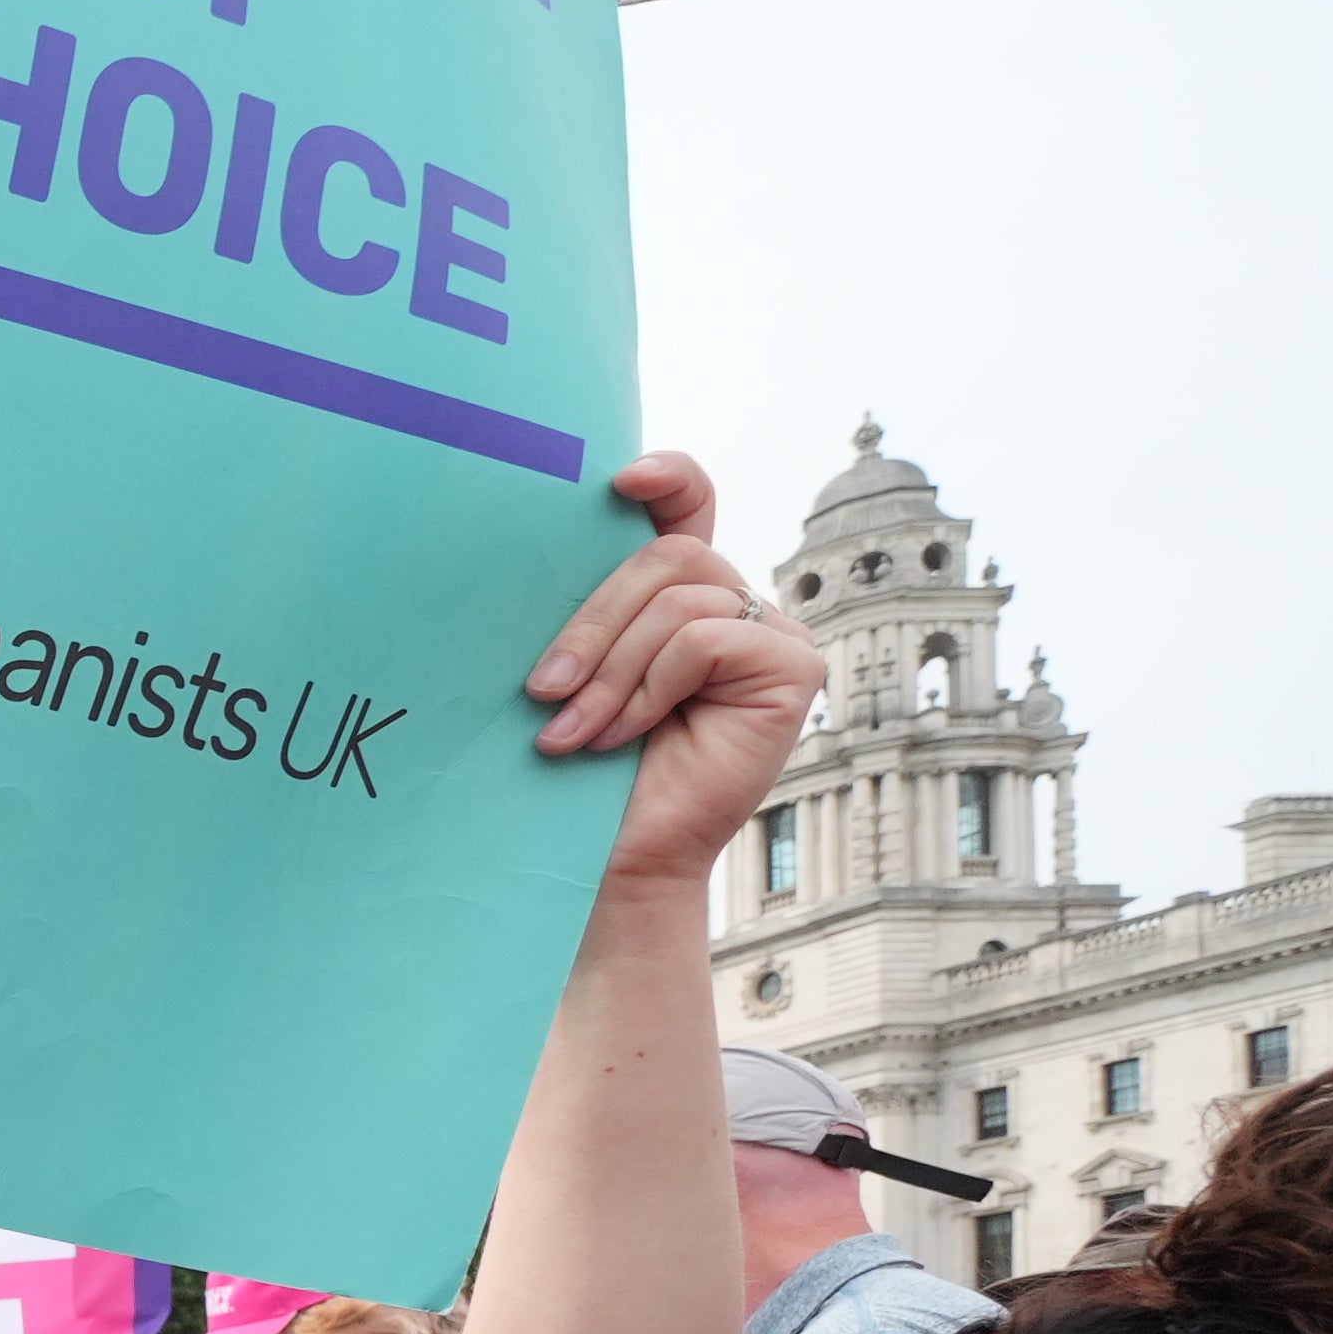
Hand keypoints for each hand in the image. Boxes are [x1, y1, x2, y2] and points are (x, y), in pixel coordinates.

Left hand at [531, 453, 823, 895]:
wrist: (613, 856)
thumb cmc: (584, 770)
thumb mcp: (577, 670)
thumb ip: (588, 608)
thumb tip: (539, 542)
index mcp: (684, 595)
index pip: (689, 505)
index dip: (667, 477)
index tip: (617, 481)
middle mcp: (737, 604)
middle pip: (669, 555)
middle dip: (593, 621)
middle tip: (543, 688)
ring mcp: (776, 634)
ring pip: (680, 600)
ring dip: (611, 670)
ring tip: (572, 732)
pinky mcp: (794, 668)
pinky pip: (704, 639)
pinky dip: (651, 687)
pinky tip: (624, 736)